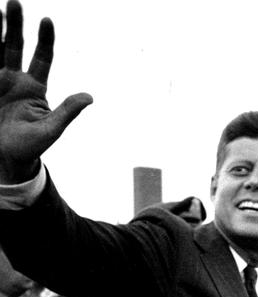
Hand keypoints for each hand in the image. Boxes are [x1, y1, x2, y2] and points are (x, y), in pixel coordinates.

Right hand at [0, 1, 92, 180]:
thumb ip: (67, 112)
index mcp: (34, 88)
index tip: (47, 20)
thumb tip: (90, 97)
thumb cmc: (31, 148)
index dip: (45, 40)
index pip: (43, 58)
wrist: (7, 161)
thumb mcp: (51, 130)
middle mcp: (15, 79)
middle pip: (15, 45)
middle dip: (15, 24)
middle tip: (14, 2)